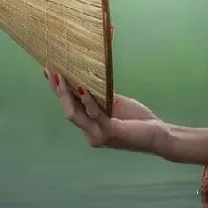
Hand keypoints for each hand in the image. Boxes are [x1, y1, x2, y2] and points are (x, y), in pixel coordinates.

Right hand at [44, 69, 168, 155]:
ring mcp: (99, 135)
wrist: (158, 136)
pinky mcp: (111, 132)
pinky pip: (95, 115)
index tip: (49, 71)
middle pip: (68, 110)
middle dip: (58, 91)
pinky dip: (88, 101)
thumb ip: (101, 97)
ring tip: (61, 77)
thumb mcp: (116, 105)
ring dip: (66, 94)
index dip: (59, 91)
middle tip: (50, 71)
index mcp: (91, 127)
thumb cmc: (138, 121)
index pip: (70, 107)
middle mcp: (91, 133)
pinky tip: (83, 88)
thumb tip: (87, 79)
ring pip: (75, 115)